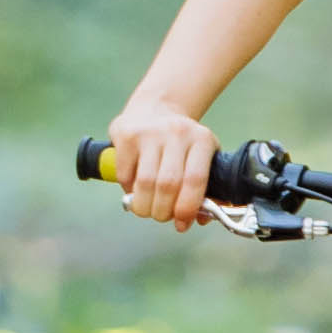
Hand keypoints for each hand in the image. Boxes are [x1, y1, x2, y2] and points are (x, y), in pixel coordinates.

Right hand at [101, 92, 216, 229]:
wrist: (155, 109)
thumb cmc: (181, 145)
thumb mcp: (201, 158)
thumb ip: (206, 190)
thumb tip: (199, 219)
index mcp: (202, 140)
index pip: (195, 180)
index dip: (187, 208)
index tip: (181, 223)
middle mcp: (178, 132)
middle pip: (168, 185)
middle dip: (162, 211)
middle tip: (160, 216)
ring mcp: (150, 132)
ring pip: (145, 183)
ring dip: (144, 206)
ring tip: (146, 209)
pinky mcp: (127, 135)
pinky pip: (125, 175)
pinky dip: (128, 190)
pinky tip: (134, 188)